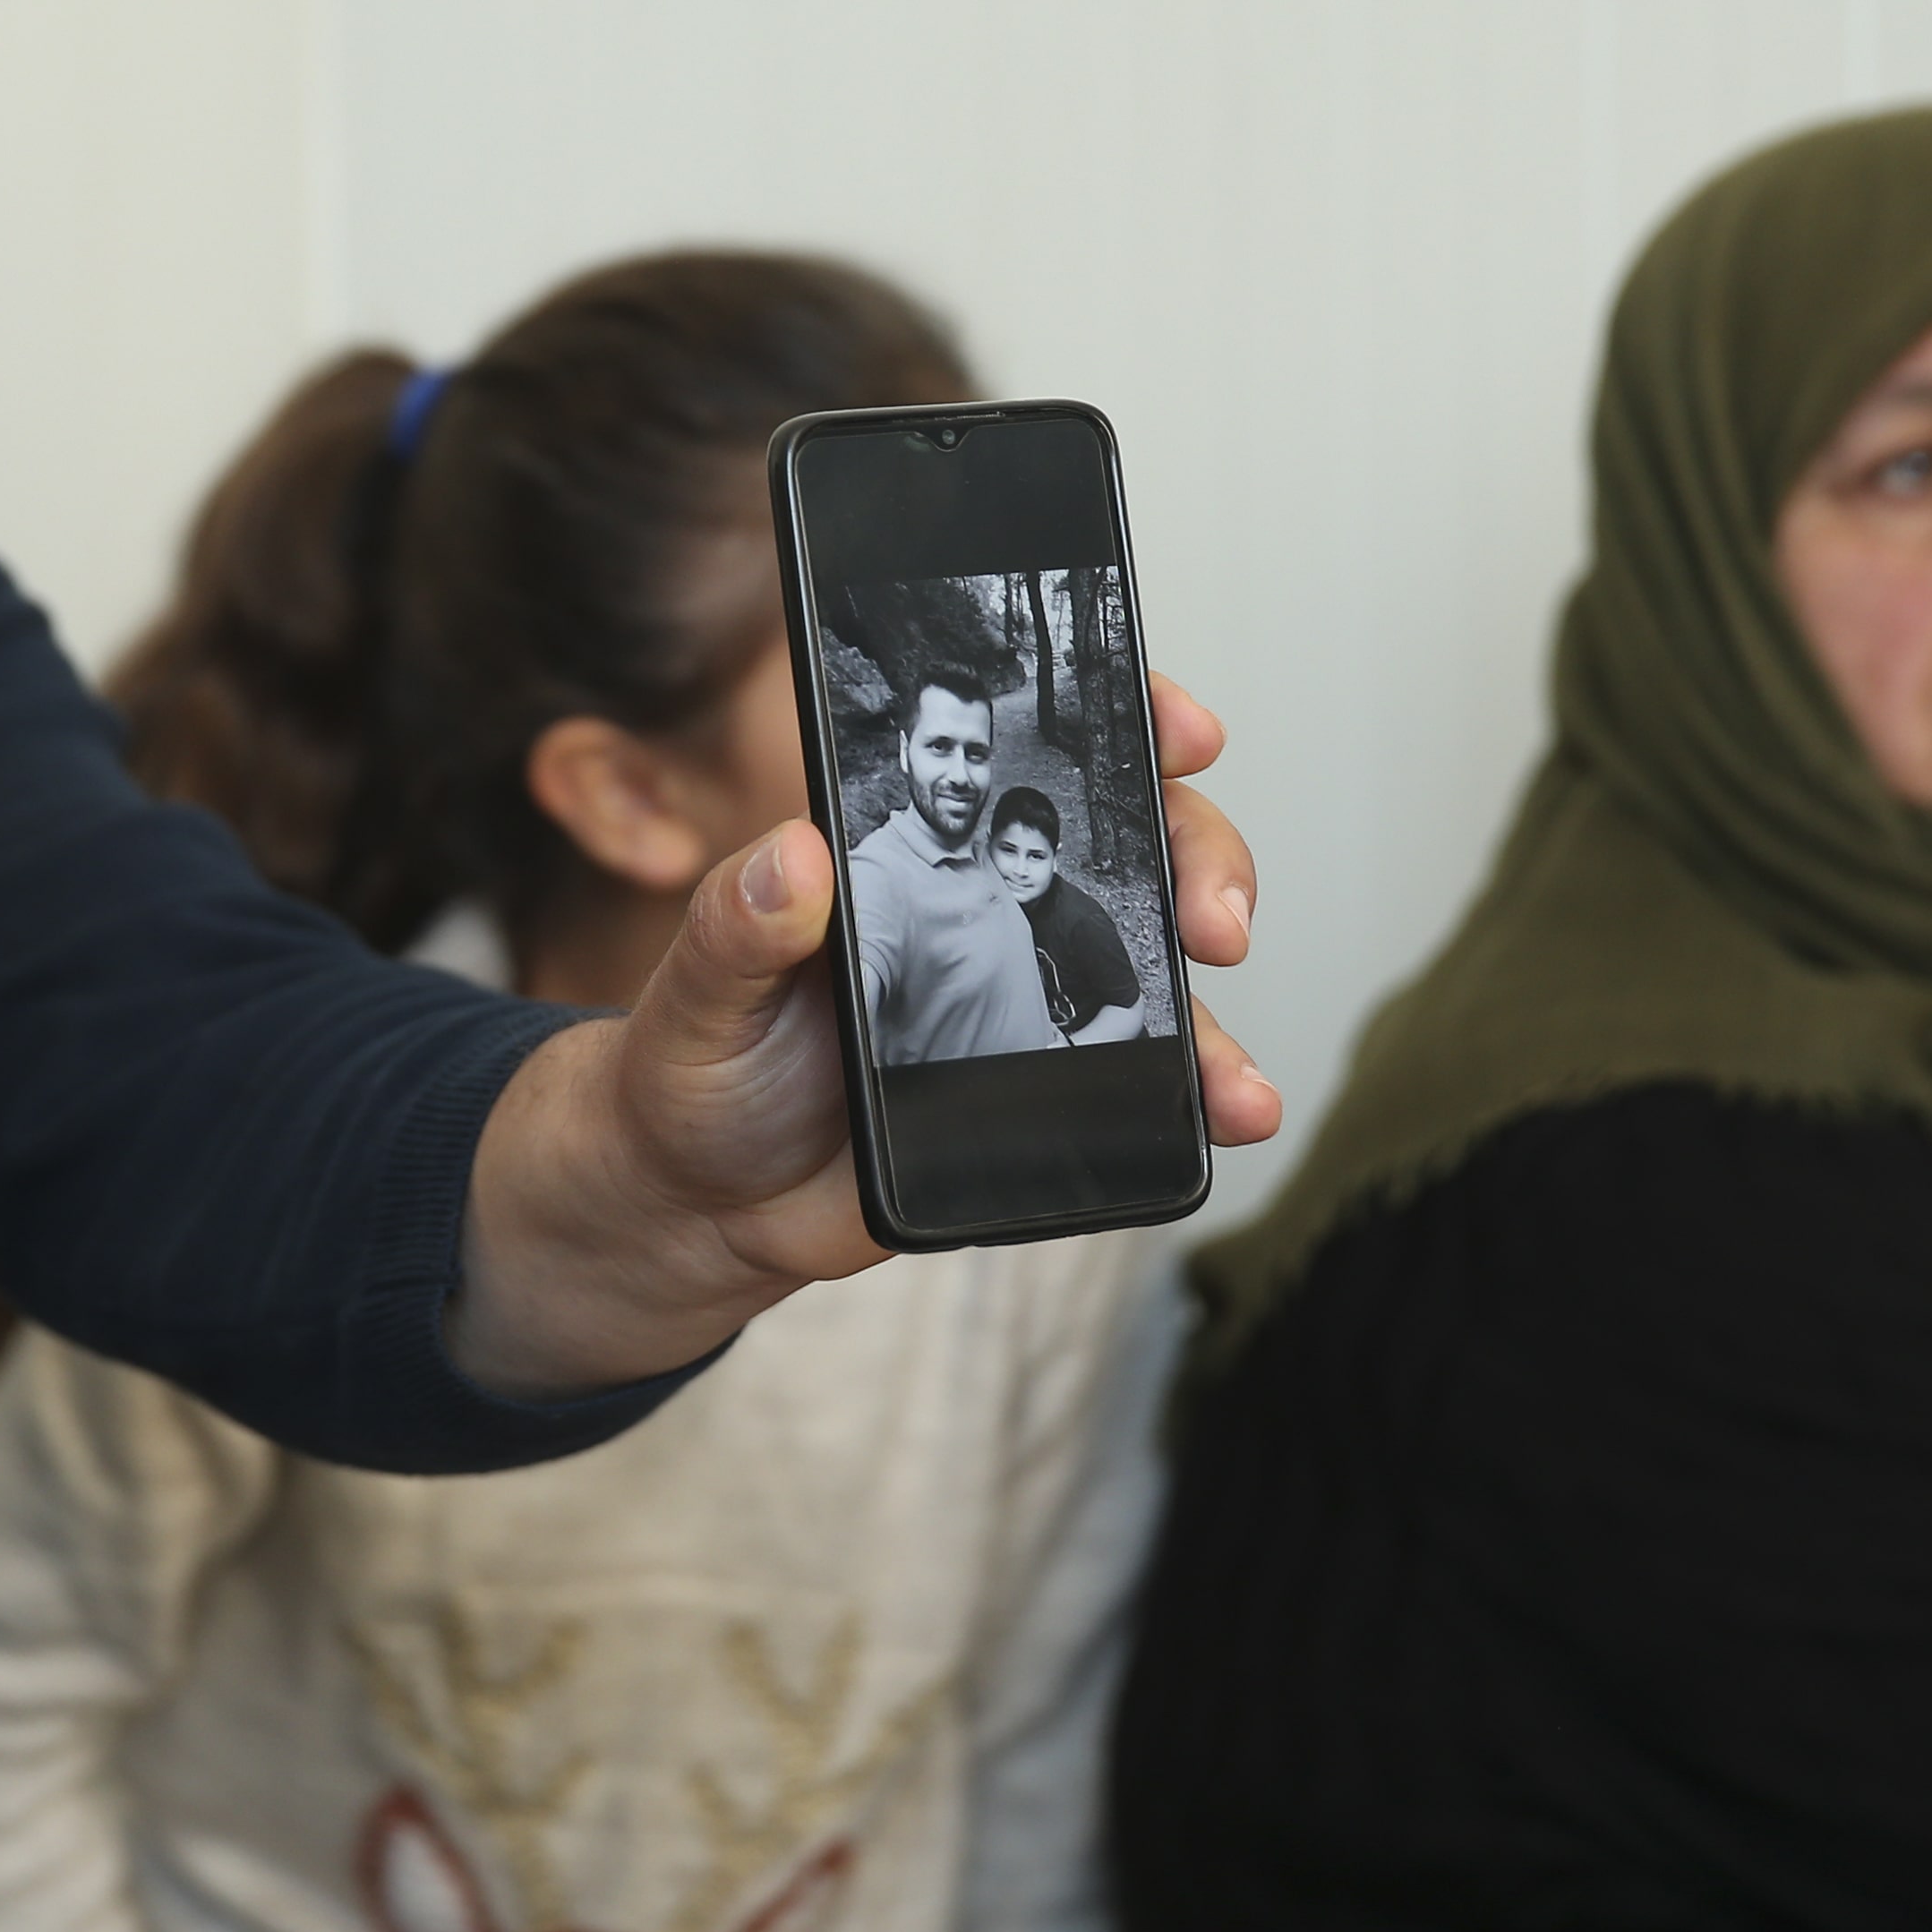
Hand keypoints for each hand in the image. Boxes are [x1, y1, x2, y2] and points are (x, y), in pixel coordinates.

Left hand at [449, 673, 1273, 1398]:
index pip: (1031, 756)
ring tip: (1232, 1072)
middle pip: (1132, 847)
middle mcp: (988, 909)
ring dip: (1217, 1010)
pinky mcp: (1044, 1095)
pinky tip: (1236, 1110)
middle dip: (1198, 861)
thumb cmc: (695, 1070)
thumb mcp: (695, 993)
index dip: (1123, 723)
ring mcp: (1026, 1001)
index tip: (1179, 728)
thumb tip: (791, 858)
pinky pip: (1142, 1082)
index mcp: (911, 855)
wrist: (701, 1208)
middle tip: (1211, 918)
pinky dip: (1206, 1093)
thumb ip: (734, 925)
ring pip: (1156, 970)